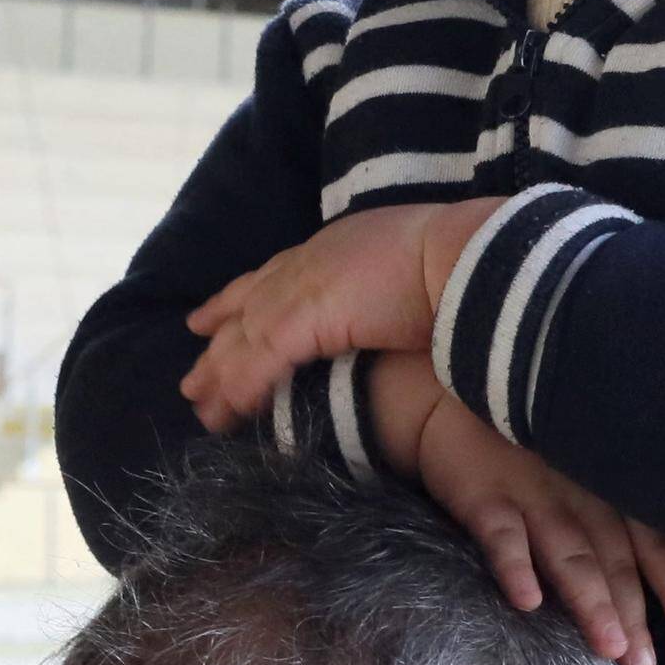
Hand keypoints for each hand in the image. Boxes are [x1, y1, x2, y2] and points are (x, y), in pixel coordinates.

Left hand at [176, 203, 493, 428]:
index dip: (236, 299)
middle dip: (216, 342)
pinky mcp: (301, 320)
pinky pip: (257, 363)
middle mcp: (309, 263)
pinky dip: (240, 391)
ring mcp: (301, 290)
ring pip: (244, 340)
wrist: (473, 259)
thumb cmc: (465, 267)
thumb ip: (386, 301)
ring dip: (220, 378)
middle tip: (191, 378)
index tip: (206, 320)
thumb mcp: (414, 279)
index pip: (273, 276)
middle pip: (246, 307)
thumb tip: (395, 323)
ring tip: (201, 410)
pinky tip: (227, 415)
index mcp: (336, 248)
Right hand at [398, 381, 664, 664]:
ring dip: (589, 599)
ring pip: (567, 552)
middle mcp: (578, 494)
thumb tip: (647, 580)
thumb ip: (609, 513)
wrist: (449, 395)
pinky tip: (527, 601)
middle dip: (631, 611)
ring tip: (608, 647)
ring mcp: (531, 494)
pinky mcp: (482, 494)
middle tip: (643, 664)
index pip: (650, 537)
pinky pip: (501, 533)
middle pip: (612, 558)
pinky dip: (515, 565)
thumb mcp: (579, 464)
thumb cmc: (524, 443)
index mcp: (606, 488)